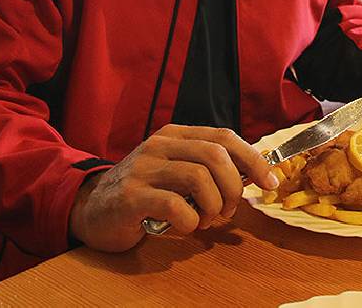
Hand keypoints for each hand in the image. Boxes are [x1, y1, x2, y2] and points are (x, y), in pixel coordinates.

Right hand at [69, 124, 278, 251]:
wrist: (91, 209)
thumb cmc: (144, 192)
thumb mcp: (177, 171)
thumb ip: (208, 168)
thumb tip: (254, 176)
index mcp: (177, 134)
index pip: (224, 137)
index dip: (253, 159)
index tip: (270, 182)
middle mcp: (161, 145)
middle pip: (216, 155)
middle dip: (234, 187)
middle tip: (229, 210)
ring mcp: (144, 168)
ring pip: (199, 178)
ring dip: (213, 206)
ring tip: (206, 221)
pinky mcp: (130, 196)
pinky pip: (174, 206)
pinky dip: (189, 222)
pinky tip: (184, 227)